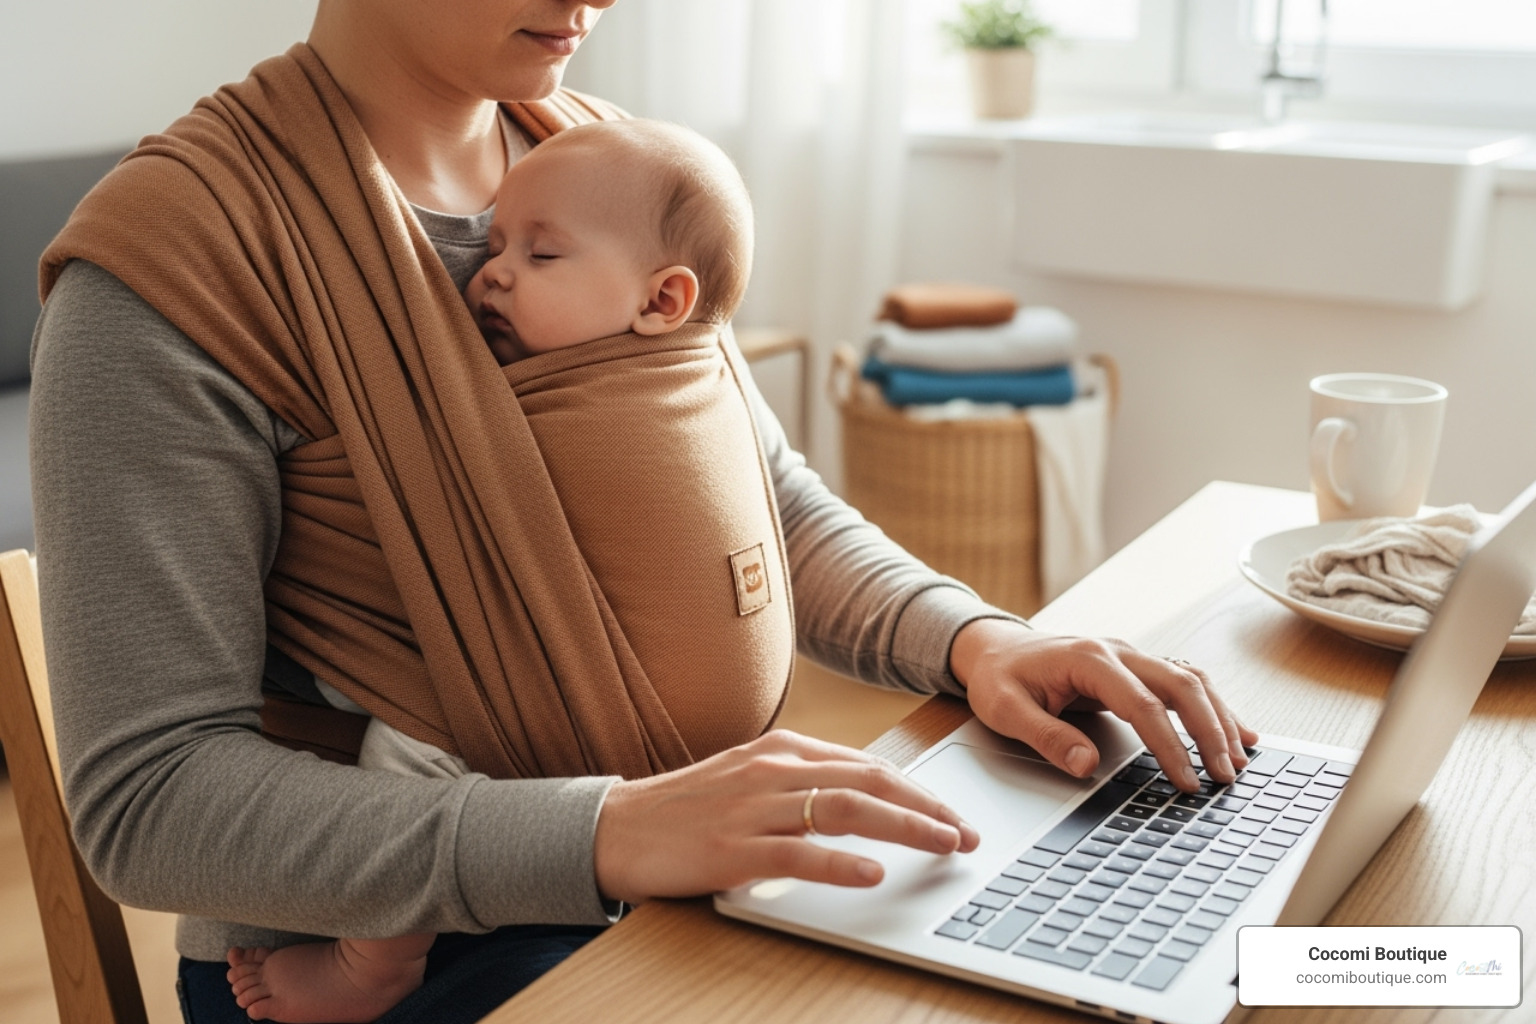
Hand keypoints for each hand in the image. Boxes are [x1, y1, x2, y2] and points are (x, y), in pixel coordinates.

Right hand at [592, 730, 980, 904]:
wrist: (616, 826)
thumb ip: (801, 783)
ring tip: (943, 844)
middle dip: (927, 807)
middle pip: (869, 780)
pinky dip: (840, 861)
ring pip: (845, 807)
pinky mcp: (732, 846)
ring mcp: (753, 806)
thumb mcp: (750, 779)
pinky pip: (797, 851)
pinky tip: (873, 872)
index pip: (868, 764)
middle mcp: (773, 768)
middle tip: (966, 832)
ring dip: (903, 826)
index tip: (953, 813)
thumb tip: (863, 799)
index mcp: (781, 749)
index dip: (918, 790)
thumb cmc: (686, 808)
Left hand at [950, 619, 1257, 790]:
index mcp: (1088, 660)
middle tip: (1225, 775)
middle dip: (1209, 731)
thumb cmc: (999, 677)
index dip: (1169, 745)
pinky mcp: (1134, 667)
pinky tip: (1233, 730)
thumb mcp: (1006, 710)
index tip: (1186, 780)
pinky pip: (1182, 682)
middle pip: (1181, 685)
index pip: (1143, 705)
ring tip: (1239, 758)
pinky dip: (1211, 705)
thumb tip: (1087, 765)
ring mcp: (1129, 656)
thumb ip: (1046, 736)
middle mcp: (1118, 652)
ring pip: (1190, 680)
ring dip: (1218, 717)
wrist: (993, 648)